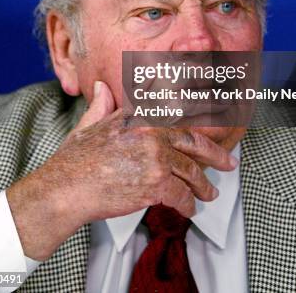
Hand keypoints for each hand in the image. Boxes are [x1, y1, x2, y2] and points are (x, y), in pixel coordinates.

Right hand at [7, 81, 235, 260]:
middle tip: (229, 163)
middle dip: (216, 155)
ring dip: (203, 187)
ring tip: (210, 194)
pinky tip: (189, 210)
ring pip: (191, 172)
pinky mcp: (156, 183)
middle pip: (194, 141)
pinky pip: (181, 196)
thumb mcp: (90, 124)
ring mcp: (156, 156)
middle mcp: (153, 131)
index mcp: (140, 115)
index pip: (179, 110)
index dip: (203, 114)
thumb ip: (103, 104)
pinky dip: (188, 205)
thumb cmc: (76, 159)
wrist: (66, 188)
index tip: (221, 118)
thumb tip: (104, 86)